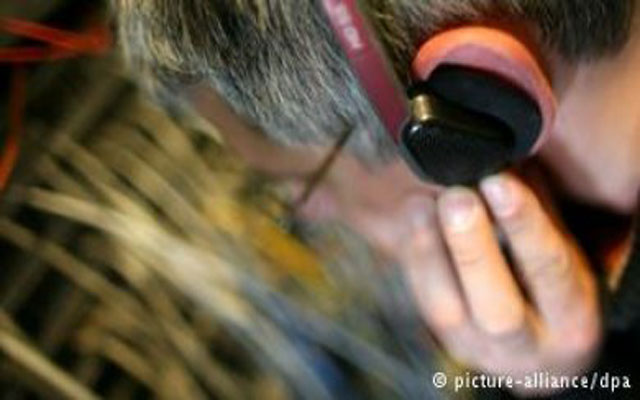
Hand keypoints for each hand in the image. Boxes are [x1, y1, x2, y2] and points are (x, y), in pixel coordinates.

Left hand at [401, 173, 600, 391]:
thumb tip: (503, 159)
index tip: (498, 181)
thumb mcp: (562, 251)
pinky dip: (413, 257)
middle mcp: (525, 348)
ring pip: (445, 312)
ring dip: (428, 250)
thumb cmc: (553, 284)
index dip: (524, 225)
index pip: (550, 271)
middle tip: (455, 197)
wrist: (536, 346)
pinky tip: (411, 216)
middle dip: (472, 250)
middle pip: (497, 311)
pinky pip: (421, 304)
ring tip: (420, 202)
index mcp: (570, 322)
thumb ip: (536, 212)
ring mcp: (478, 352)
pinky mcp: (444, 341)